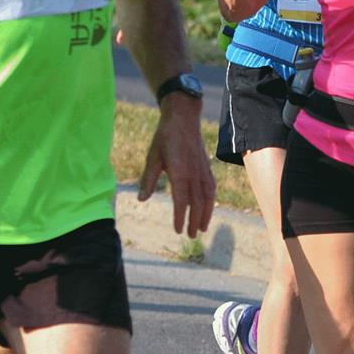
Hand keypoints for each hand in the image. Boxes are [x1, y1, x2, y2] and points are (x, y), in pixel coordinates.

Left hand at [137, 98, 215, 236]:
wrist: (183, 118)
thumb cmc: (165, 137)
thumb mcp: (152, 158)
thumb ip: (148, 180)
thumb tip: (142, 199)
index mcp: (180, 172)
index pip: (181, 200)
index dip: (180, 217)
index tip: (178, 230)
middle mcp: (194, 174)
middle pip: (197, 202)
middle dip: (195, 220)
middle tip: (192, 236)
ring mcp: (203, 170)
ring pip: (207, 197)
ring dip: (206, 213)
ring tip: (203, 228)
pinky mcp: (207, 167)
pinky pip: (211, 188)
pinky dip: (211, 201)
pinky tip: (209, 207)